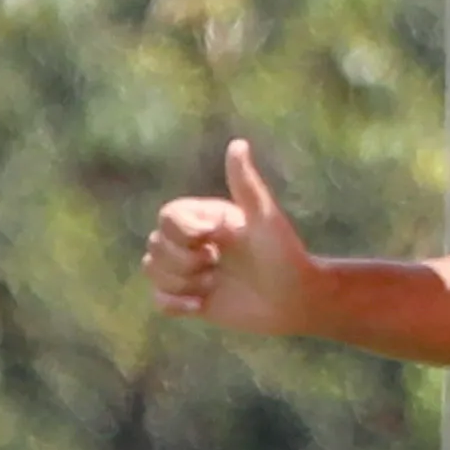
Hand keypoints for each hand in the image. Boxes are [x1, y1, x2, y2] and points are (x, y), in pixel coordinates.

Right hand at [142, 139, 323, 336]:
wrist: (297, 300)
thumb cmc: (285, 255)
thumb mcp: (265, 218)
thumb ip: (247, 184)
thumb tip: (237, 143)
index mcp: (206, 219)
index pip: (167, 216)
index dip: (183, 230)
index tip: (215, 238)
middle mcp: (194, 242)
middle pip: (155, 243)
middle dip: (184, 259)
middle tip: (218, 263)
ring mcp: (190, 271)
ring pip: (152, 270)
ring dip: (181, 282)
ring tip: (214, 283)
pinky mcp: (191, 299)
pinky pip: (159, 301)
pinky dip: (174, 305)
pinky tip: (201, 306)